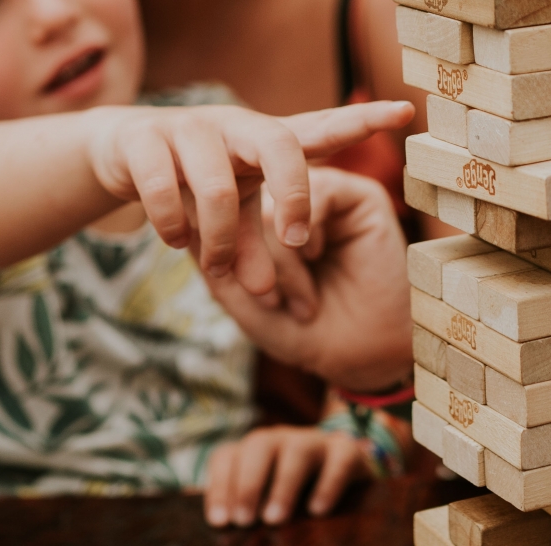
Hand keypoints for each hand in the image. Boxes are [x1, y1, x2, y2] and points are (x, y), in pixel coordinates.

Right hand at [85, 102, 412, 299]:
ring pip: (217, 185)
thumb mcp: (235, 210)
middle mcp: (235, 125)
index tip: (406, 113)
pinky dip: (171, 225)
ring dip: (219, 238)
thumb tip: (267, 291)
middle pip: (279, 145)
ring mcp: (189, 128)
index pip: (321, 128)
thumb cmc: (195, 181)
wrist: (120, 149)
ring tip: (214, 267)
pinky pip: (164, 188)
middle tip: (298, 242)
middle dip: (293, 196)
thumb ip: (257, 244)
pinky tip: (174, 240)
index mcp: (265, 140)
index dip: (362, 120)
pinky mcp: (145, 140)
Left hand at [205, 426, 370, 525]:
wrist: (344, 473)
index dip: (219, 487)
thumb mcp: (265, 501)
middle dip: (248, 483)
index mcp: (254, 451)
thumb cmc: (293, 494)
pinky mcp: (347, 453)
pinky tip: (317, 510)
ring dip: (283, 485)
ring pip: (297, 451)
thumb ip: (246, 511)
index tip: (219, 522)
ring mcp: (315, 442)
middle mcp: (281, 440)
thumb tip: (225, 528)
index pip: (227, 456)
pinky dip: (328, 484)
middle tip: (243, 521)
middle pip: (259, 445)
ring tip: (274, 519)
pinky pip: (339, 461)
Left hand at [207, 167, 412, 392]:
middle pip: (246, 200)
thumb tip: (185, 221)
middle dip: (250, 253)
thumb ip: (215, 266)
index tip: (233, 284)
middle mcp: (289, 201)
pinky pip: (315, 193)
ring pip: (276, 198)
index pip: (223, 209)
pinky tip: (315, 262)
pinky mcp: (355, 195)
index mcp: (261, 223)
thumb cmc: (305, 333)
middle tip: (266, 300)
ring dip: (281, 255)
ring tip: (298, 302)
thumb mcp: (246, 305)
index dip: (217, 238)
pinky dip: (307, 233)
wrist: (365, 357)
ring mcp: (320, 195)